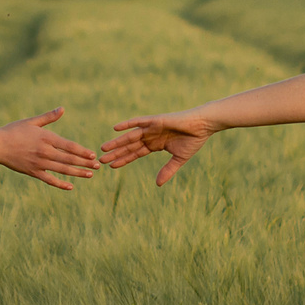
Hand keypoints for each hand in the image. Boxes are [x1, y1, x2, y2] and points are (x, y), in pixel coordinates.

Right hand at [0, 108, 100, 189]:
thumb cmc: (14, 131)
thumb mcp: (32, 122)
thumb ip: (49, 117)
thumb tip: (63, 109)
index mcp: (46, 138)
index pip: (69, 146)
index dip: (82, 151)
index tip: (93, 155)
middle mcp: (44, 152)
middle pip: (69, 159)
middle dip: (85, 163)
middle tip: (98, 167)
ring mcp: (39, 163)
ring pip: (62, 170)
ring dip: (77, 173)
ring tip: (90, 175)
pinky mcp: (33, 172)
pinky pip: (49, 180)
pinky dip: (60, 184)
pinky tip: (70, 187)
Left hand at [102, 111, 216, 185]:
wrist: (203, 125)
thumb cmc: (193, 140)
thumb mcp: (179, 159)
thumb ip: (167, 170)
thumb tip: (157, 184)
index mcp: (155, 144)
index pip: (136, 153)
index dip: (123, 159)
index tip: (111, 166)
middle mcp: (151, 135)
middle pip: (129, 146)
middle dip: (116, 153)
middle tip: (100, 160)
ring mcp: (152, 127)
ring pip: (130, 136)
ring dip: (117, 142)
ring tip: (103, 148)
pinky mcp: (156, 120)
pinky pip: (139, 122)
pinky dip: (128, 124)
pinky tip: (116, 128)